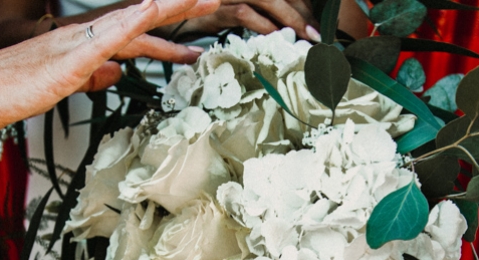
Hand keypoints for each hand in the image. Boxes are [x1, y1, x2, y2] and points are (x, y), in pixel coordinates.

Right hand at [0, 0, 216, 132]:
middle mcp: (85, 36)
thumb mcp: (63, 88)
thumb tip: (118, 73)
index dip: (170, 22)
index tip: (200, 16)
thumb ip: (92, 77)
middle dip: (181, 9)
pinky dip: (132, 21)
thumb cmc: (10, 91)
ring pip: (131, 19)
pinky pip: (105, 35)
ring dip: (167, 7)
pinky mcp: (67, 58)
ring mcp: (77, 44)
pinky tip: (152, 9)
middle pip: (142, 18)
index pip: (137, 31)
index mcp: (86, 45)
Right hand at [159, 0, 319, 42]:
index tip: (316, 21)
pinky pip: (244, 13)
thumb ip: (254, 11)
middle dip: (300, 11)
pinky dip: (262, 25)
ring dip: (288, 18)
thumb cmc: (198, 11)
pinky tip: (275, 36)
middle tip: (317, 32)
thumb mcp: (229, 9)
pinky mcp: (216, 6)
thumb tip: (284, 24)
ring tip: (304, 36)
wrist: (162, 10)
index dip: (299, 3)